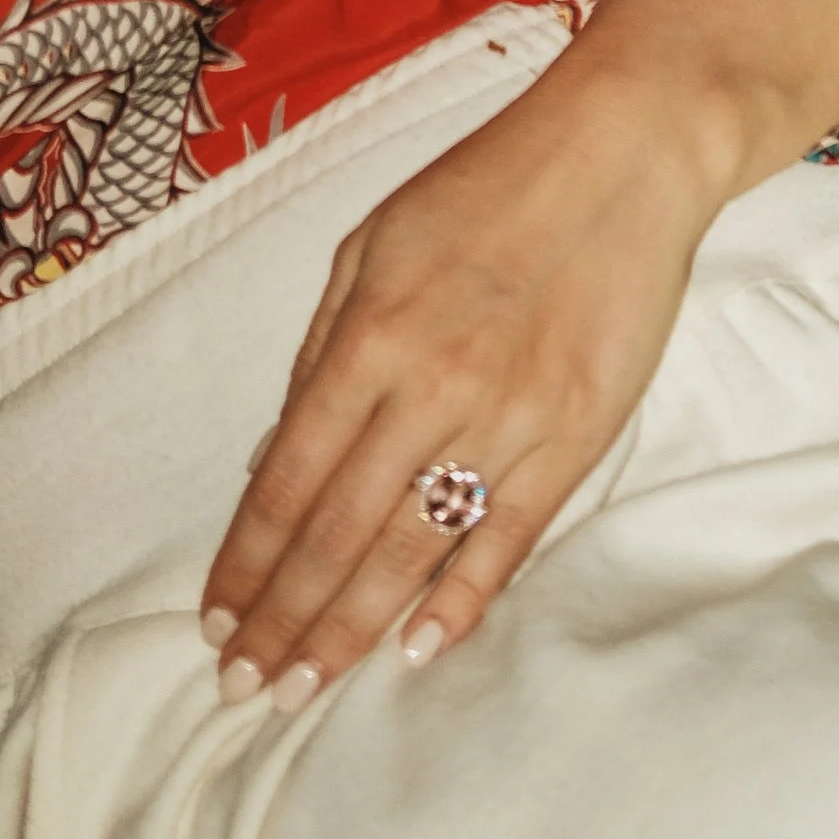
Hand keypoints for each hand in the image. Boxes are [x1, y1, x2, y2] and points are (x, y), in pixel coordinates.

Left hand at [198, 57, 726, 709]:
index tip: (217, 621)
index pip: (289, 479)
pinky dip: (461, 597)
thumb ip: (322, 350)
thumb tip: (279, 459)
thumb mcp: (372, 242)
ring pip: (413, 546)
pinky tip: (418, 648)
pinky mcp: (577, 433)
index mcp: (371, 333)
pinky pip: (509, 534)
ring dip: (352, 626)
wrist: (622, 151)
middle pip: (340, 531)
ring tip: (307, 687)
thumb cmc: (486, 186)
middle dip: (285, 617)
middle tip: (245, 687)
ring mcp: (509, 415)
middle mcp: (431, 385)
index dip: (248, 560)